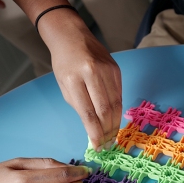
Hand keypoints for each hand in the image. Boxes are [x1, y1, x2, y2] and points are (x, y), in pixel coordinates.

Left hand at [38, 9, 122, 149]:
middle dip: (108, 131)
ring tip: (112, 136)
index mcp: (74, 79)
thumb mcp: (64, 85)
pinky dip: (118, 109)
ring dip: (115, 123)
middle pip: (105, 110)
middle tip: (107, 144)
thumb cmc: (64, 63)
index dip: (95, 132)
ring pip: (116, 103)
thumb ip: (79, 106)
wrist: (72, 36)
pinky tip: (115, 118)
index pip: (88, 113)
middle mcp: (93, 74)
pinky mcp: (116, 69)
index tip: (98, 146)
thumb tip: (93, 128)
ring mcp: (107, 70)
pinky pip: (119, 94)